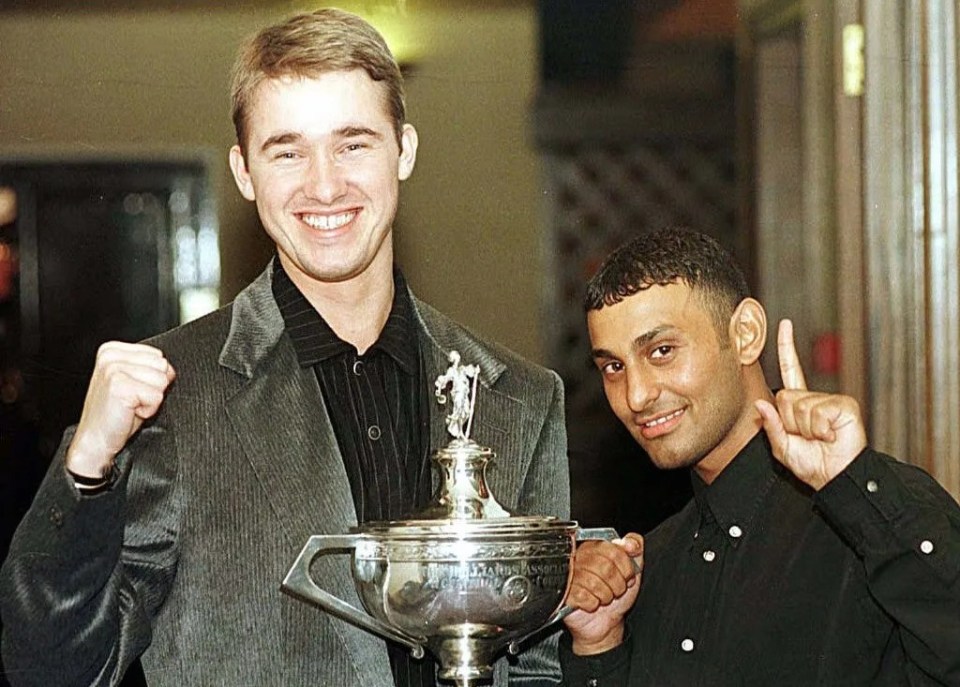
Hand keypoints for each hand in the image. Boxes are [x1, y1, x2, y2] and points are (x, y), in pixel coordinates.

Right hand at [66, 342, 175, 477]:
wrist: (96, 440)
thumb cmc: (116, 413)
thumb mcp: (135, 382)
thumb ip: (150, 368)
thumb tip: (170, 368)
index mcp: (112, 350)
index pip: (159, 356)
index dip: (153, 379)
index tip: (133, 391)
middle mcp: (110, 356)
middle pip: (162, 366)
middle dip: (153, 388)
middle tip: (132, 400)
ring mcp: (113, 369)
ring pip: (161, 380)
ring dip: (151, 399)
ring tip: (130, 405)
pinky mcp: (119, 386)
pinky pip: (156, 396)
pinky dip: (149, 409)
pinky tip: (130, 412)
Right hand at [562, 533, 642, 654]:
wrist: (605, 621)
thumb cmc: (614, 592)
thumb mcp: (632, 568)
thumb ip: (635, 548)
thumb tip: (631, 542)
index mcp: (594, 546)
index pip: (613, 549)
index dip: (626, 567)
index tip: (627, 576)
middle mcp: (578, 556)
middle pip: (605, 566)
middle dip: (617, 584)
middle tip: (616, 589)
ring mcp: (569, 574)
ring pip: (594, 582)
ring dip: (606, 595)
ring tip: (604, 596)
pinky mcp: (563, 591)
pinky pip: (583, 596)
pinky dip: (593, 604)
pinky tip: (592, 603)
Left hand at [755, 320, 866, 489]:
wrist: (835, 477)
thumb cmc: (812, 463)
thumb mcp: (782, 447)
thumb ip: (771, 426)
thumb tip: (761, 403)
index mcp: (799, 403)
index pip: (790, 368)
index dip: (786, 346)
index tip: (784, 324)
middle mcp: (814, 398)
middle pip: (785, 396)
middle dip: (790, 422)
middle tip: (807, 437)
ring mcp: (830, 400)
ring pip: (799, 405)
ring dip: (805, 428)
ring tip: (820, 438)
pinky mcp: (844, 405)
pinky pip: (817, 412)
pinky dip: (819, 429)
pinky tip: (831, 435)